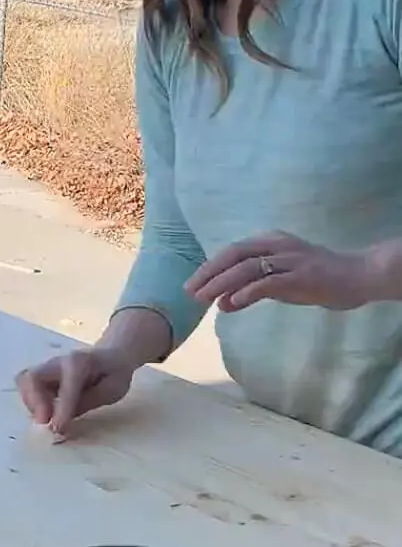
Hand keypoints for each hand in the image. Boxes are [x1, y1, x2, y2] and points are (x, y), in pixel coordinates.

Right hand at [16, 347, 136, 436]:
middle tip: (44, 421)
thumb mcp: (113, 389)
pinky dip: (32, 404)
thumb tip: (62, 423)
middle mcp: (58, 362)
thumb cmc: (113, 374)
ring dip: (31, 405)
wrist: (111, 355)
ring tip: (46, 419)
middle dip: (34, 402)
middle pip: (31, 377)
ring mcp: (47, 369)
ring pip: (24, 383)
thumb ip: (88, 403)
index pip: (66, 384)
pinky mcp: (42, 377)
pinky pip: (27, 389)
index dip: (62, 407)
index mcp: (80, 362)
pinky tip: (47, 414)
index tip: (58, 429)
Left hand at [186, 233, 374, 312]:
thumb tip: (221, 304)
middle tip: (189, 291)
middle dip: (209, 273)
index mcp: (270, 242)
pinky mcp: (300, 276)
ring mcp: (288, 260)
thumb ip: (250, 292)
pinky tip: (231, 303)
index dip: (210, 267)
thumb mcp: (278, 286)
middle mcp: (277, 246)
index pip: (232, 251)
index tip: (191, 285)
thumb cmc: (317, 279)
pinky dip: (247, 292)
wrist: (356, 277)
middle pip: (234, 255)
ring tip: (203, 299)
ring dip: (221, 283)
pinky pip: (268, 282)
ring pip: (246, 268)